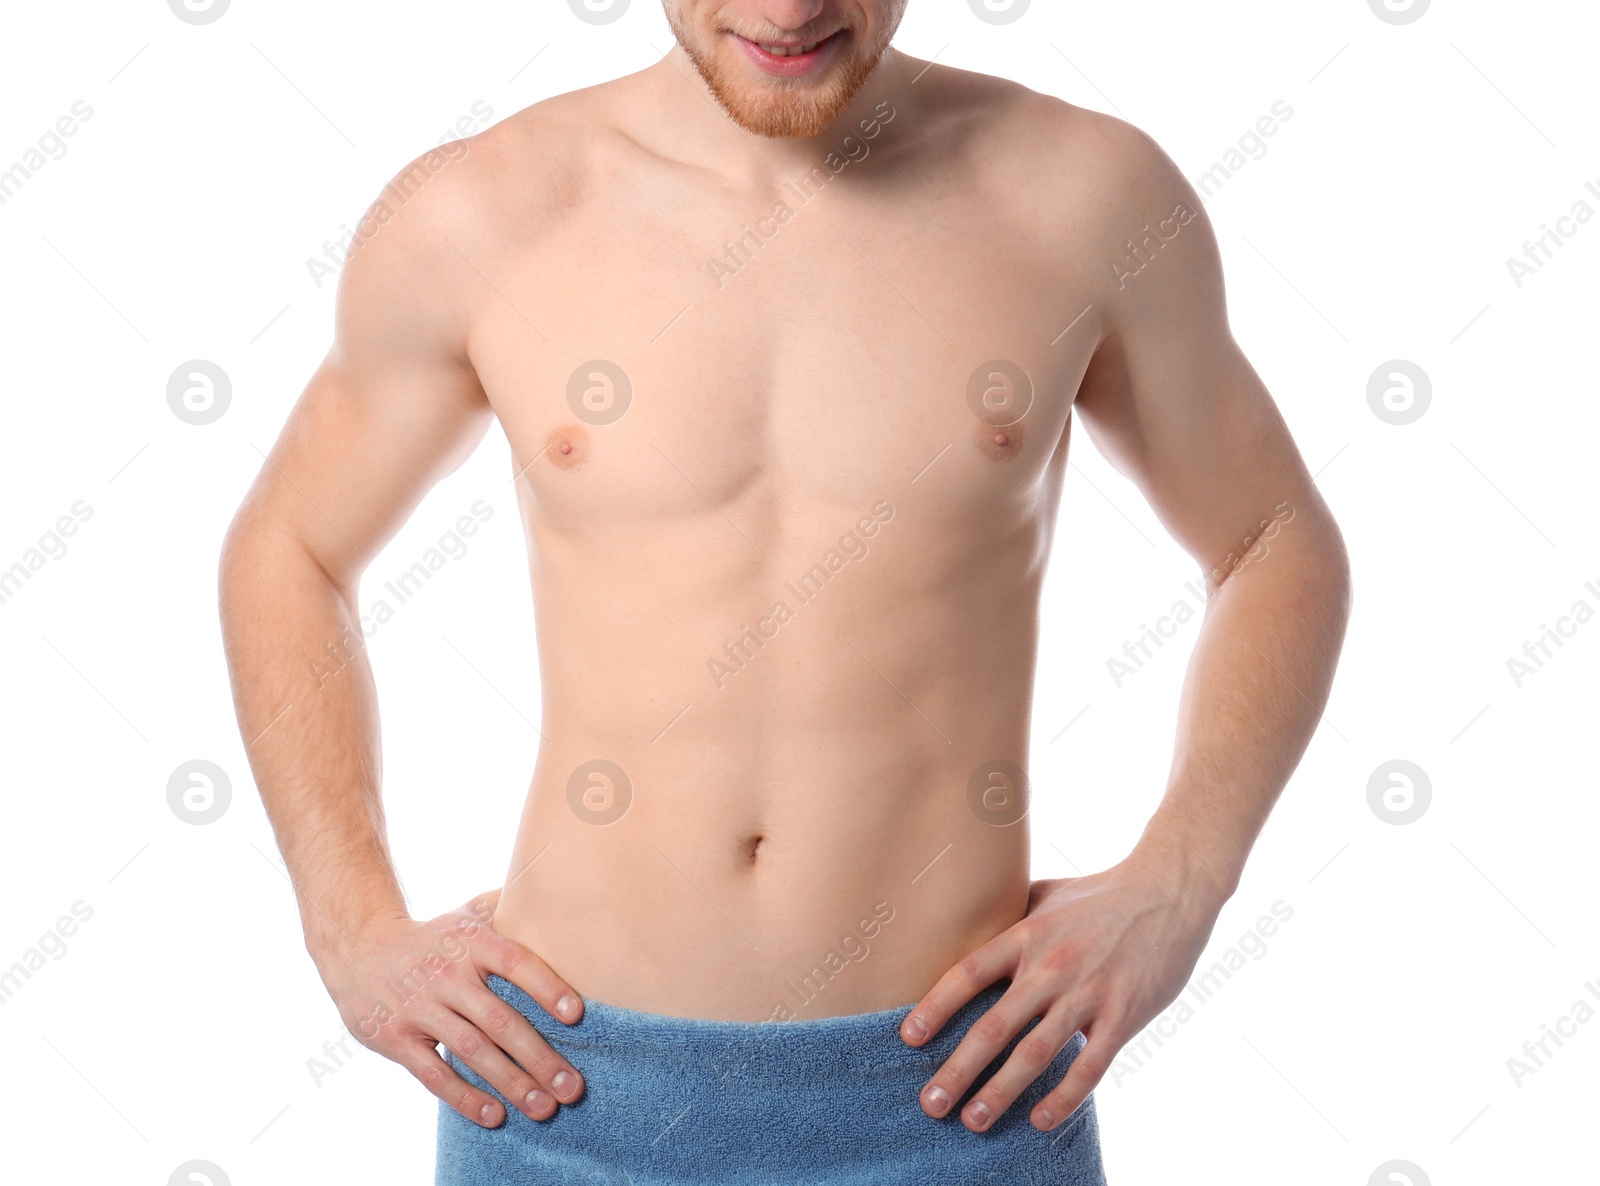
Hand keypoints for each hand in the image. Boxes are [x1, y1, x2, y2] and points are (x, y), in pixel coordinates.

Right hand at [313, 888, 586, 1126]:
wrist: (360, 949)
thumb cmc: (435, 937)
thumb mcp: (468, 914)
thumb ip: (511, 911)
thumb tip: (560, 899)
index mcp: (472, 942)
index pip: (515, 962)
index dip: (546, 987)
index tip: (577, 1015)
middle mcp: (447, 973)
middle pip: (499, 1019)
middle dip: (539, 1057)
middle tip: (572, 1087)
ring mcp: (419, 1007)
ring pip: (471, 1051)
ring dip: (510, 1083)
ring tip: (544, 1109)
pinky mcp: (396, 1039)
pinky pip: (434, 1074)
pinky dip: (465, 1098)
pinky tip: (495, 1115)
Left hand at [898, 855, 1222, 1131]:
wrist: (1169, 892)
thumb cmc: (1101, 893)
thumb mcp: (1047, 893)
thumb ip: (1010, 912)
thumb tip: (968, 920)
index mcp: (1026, 935)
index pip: (969, 974)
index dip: (936, 1007)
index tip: (908, 1038)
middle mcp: (1051, 966)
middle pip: (994, 1027)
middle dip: (958, 1069)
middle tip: (931, 1103)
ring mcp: (1087, 993)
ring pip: (1036, 1054)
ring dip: (1001, 1092)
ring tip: (973, 1121)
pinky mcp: (1123, 1016)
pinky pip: (1089, 1067)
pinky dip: (1063, 1098)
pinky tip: (1039, 1120)